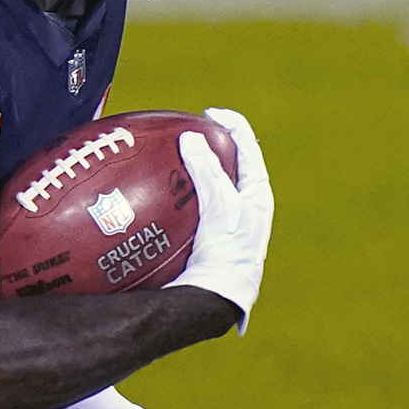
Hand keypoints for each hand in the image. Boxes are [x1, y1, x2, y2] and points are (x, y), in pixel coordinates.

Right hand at [169, 106, 273, 332]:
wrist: (216, 294)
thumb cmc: (228, 251)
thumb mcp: (221, 205)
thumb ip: (207, 170)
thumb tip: (190, 138)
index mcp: (256, 193)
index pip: (247, 147)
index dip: (230, 124)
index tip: (207, 114)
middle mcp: (241, 205)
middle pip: (223, 163)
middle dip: (204, 144)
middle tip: (183, 131)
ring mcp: (219, 220)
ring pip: (201, 185)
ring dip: (184, 170)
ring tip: (165, 157)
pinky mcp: (200, 234)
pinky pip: (184, 206)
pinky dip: (170, 195)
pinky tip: (152, 192)